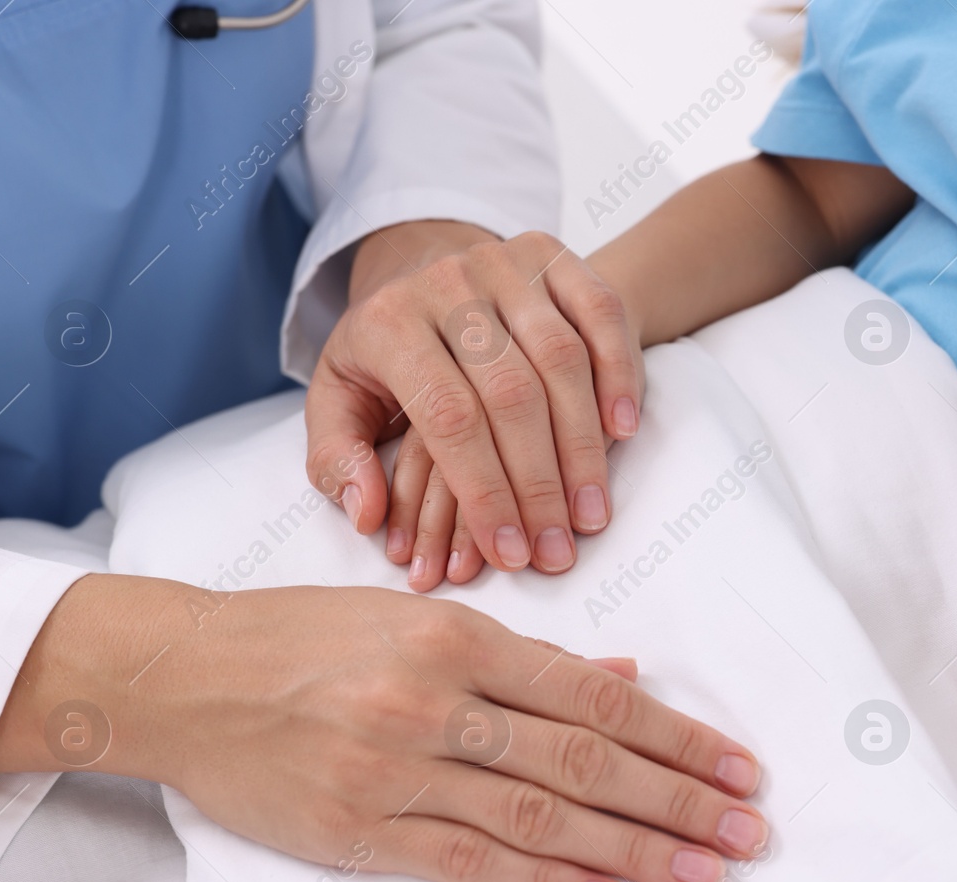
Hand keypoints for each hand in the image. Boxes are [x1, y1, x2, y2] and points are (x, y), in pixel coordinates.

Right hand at [0, 575, 766, 881]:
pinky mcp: (358, 828)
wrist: (183, 678)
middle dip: (676, 798)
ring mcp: (396, 767)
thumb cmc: (302, 636)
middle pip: (582, 757)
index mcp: (456, 636)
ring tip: (704, 871)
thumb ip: (522, 654)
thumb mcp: (412, 618)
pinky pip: (469, 861)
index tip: (734, 764)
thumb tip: (624, 672)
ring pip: (540, 813)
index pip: (592, 694)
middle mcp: (435, 698)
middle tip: (746, 829)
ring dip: (632, 848)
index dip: (674, 734)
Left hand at [305, 221, 644, 585]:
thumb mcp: (337, 399)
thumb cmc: (386, 353)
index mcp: (388, 323)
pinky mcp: (551, 254)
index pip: (447, 417)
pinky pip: (599, 314)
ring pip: (561, 358)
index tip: (508, 553)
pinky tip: (622, 432)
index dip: (483, 491)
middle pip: (510, 393)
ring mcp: (504, 261)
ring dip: (584, 446)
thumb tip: (366, 512)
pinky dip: (618, 374)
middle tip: (556, 551)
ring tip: (591, 514)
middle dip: (539, 485)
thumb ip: (334, 460)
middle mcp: (448, 283)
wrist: (421, 263)